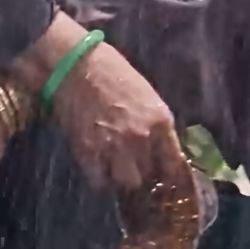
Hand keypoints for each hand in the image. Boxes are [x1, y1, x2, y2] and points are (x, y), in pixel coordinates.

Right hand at [44, 38, 182, 194]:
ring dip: (120, 178)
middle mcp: (141, 139)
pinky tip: (96, 166)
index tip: (162, 177)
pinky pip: (98, 180)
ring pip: (125, 183)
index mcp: (160, 122)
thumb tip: (160, 150)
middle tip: (133, 168)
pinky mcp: (88, 151)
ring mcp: (114, 147)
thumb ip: (155, 125)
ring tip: (113, 168)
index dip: (168, 175)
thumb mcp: (147, 97)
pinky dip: (98, 177)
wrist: (75, 65)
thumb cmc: (112, 73)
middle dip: (142, 175)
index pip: (174, 165)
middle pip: (149, 177)